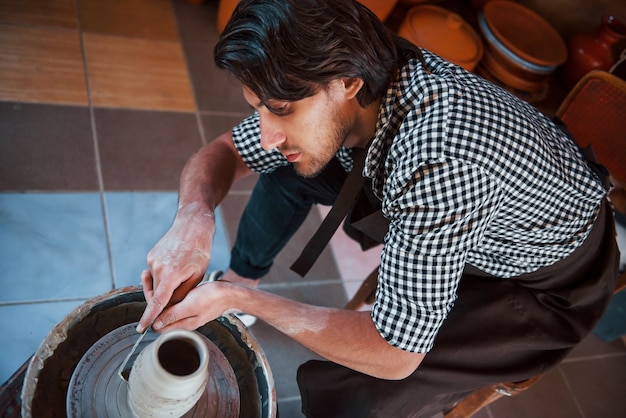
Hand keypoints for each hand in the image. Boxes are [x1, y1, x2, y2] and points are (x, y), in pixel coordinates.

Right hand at [137, 204, 214, 331]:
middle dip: (163, 300)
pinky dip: (164, 275)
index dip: (148, 317)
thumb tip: (170, 308)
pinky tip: (177, 265)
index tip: (140, 328)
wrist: (193, 224)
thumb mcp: (197, 275)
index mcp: (171, 275)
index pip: (157, 302)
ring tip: (182, 274)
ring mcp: (153, 261)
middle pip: (156, 294)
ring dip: (165, 286)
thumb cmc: (200, 250)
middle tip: (178, 295)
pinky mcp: (151, 256)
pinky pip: (156, 273)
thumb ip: (182, 293)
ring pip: (156, 284)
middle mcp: (158, 268)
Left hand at [151, 280, 234, 331]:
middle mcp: (183, 320)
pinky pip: (175, 302)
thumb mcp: (190, 305)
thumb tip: (155, 324)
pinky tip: (168, 284)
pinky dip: (169, 293)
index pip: (158, 325)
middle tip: (148, 281)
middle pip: (161, 315)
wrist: (230, 293)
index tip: (148, 293)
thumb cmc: (213, 298)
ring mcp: (188, 313)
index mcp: (183, 324)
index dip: (150, 311)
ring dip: (160, 296)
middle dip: (153, 300)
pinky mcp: (191, 305)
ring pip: (167, 307)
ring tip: (153, 279)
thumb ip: (173, 315)